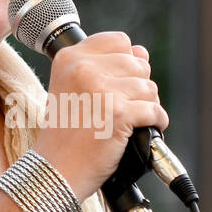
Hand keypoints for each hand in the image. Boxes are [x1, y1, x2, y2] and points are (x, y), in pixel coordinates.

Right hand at [31, 32, 168, 202]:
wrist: (55, 170)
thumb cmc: (64, 134)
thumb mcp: (71, 89)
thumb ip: (103, 66)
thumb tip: (142, 52)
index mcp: (70, 58)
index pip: (119, 41)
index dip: (126, 61)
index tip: (119, 82)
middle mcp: (84, 69)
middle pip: (138, 63)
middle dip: (138, 86)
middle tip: (124, 107)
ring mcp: (102, 91)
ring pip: (149, 87)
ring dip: (147, 105)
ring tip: (132, 120)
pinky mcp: (119, 114)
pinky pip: (154, 110)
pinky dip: (156, 122)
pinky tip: (145, 129)